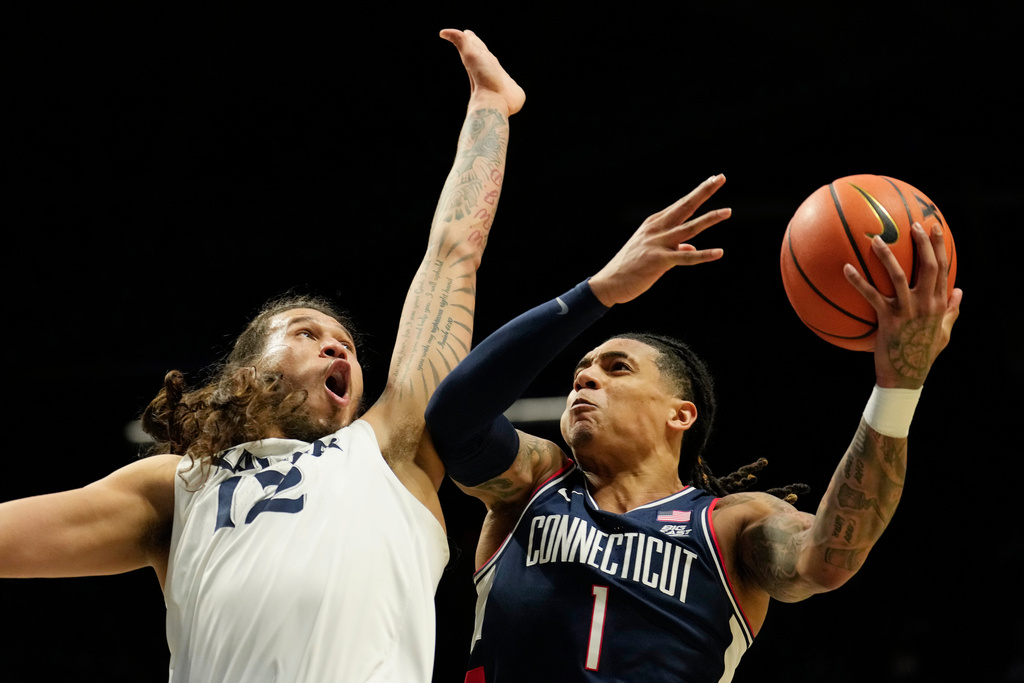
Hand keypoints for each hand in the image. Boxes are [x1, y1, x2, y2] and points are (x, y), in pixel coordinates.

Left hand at [441, 29, 525, 116]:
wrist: (494, 102)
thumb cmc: (482, 79)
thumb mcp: (470, 55)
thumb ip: (460, 41)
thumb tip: (442, 32)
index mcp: (481, 60)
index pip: (476, 46)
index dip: (472, 40)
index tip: (467, 33)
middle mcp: (489, 70)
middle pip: (483, 56)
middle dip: (479, 48)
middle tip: (473, 41)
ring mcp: (500, 80)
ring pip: (495, 69)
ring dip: (491, 64)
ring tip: (489, 60)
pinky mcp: (510, 90)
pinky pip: (509, 83)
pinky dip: (508, 82)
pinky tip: (506, 82)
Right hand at [588, 174, 730, 306]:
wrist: (608, 283)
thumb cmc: (629, 268)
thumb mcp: (651, 252)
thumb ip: (674, 248)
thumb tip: (690, 249)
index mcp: (654, 224)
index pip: (681, 205)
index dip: (698, 192)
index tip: (713, 179)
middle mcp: (656, 229)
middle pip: (685, 206)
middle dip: (704, 191)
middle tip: (720, 177)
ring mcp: (657, 244)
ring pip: (689, 228)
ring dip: (710, 219)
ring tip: (728, 211)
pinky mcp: (659, 261)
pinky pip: (686, 258)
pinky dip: (703, 255)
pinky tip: (719, 252)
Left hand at [844, 222, 961, 388]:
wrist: (906, 376)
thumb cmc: (922, 354)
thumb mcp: (943, 332)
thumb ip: (952, 311)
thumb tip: (960, 292)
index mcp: (939, 304)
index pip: (943, 269)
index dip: (939, 247)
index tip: (934, 228)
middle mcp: (926, 304)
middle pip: (928, 267)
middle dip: (923, 243)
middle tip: (913, 224)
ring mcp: (907, 311)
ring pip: (898, 277)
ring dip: (886, 256)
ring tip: (875, 239)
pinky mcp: (888, 320)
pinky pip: (871, 296)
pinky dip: (858, 281)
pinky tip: (846, 268)